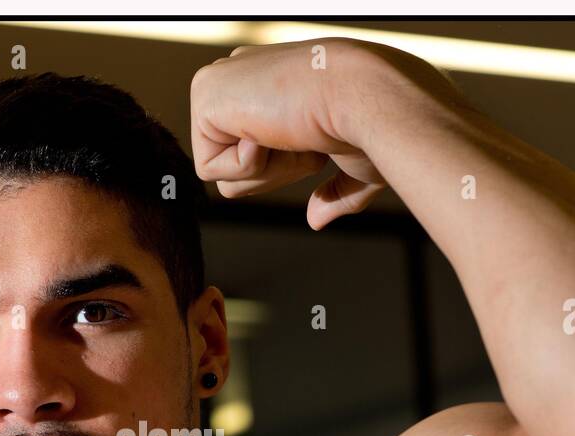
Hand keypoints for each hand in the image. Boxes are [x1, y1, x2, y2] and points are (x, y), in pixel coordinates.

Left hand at [189, 38, 388, 229]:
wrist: (367, 96)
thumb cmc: (369, 124)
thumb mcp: (356, 165)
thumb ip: (335, 191)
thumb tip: (316, 219)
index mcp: (270, 84)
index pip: (254, 155)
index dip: (287, 167)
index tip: (315, 140)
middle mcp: (241, 77)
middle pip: (234, 168)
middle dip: (274, 172)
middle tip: (304, 137)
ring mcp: (220, 82)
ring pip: (222, 173)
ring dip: (265, 171)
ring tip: (290, 131)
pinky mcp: (205, 94)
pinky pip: (207, 169)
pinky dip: (246, 166)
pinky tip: (270, 129)